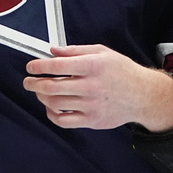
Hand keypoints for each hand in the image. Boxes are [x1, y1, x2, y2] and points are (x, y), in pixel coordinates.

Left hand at [24, 45, 172, 131]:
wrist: (143, 95)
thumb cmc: (122, 71)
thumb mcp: (101, 52)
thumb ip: (75, 51)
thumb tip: (53, 51)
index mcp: (92, 66)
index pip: (56, 66)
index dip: (38, 66)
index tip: (31, 67)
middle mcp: (90, 86)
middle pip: (51, 87)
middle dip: (33, 83)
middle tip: (28, 81)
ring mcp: (91, 105)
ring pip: (54, 104)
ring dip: (41, 97)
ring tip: (40, 92)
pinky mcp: (92, 120)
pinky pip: (64, 121)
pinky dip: (52, 114)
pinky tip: (51, 107)